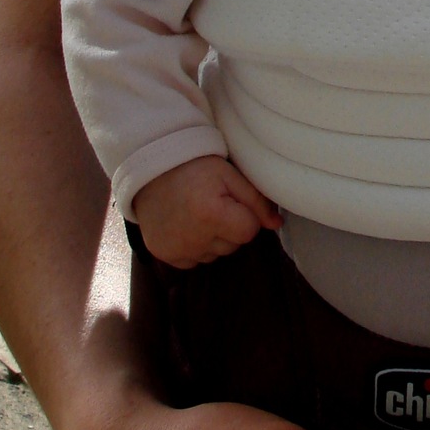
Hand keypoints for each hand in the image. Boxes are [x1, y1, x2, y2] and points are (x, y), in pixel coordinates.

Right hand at [132, 157, 280, 266]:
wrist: (152, 170)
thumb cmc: (195, 168)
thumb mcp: (230, 175)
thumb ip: (257, 201)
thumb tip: (277, 225)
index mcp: (211, 215)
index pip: (249, 231)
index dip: (245, 215)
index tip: (231, 200)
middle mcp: (192, 238)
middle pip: (233, 246)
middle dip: (230, 227)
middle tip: (213, 203)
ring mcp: (176, 250)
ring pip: (215, 255)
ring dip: (213, 238)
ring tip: (198, 213)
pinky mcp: (164, 255)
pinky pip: (194, 260)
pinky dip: (195, 246)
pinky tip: (186, 224)